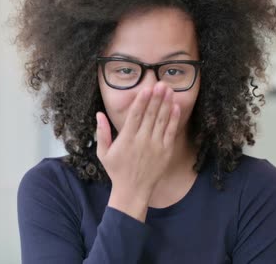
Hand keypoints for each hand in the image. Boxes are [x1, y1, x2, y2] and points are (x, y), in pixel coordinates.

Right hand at [96, 82, 179, 219]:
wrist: (133, 191)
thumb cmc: (117, 171)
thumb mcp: (104, 153)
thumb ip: (102, 133)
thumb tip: (99, 114)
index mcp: (126, 139)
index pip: (135, 116)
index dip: (142, 101)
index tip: (146, 88)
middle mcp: (142, 141)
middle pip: (151, 115)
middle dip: (157, 98)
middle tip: (161, 83)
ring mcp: (155, 146)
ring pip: (162, 121)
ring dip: (166, 104)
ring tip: (169, 90)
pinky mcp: (165, 152)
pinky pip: (171, 132)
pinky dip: (174, 119)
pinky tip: (176, 107)